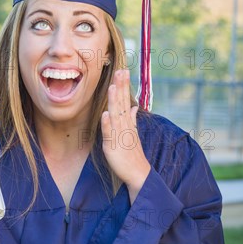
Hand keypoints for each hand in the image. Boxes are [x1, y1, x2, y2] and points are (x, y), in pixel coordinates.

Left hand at [101, 69, 150, 202]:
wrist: (138, 173)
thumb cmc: (133, 154)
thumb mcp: (132, 133)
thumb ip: (132, 119)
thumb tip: (134, 107)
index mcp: (128, 122)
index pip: (125, 100)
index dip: (124, 86)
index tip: (124, 71)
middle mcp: (124, 126)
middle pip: (122, 103)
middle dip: (121, 87)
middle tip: (122, 70)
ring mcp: (119, 134)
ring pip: (116, 115)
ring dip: (114, 101)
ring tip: (112, 86)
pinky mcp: (113, 145)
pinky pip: (110, 133)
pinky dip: (107, 124)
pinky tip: (105, 114)